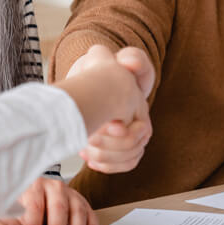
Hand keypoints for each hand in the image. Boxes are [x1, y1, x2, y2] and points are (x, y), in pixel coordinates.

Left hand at [16, 176, 97, 224]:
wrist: (40, 191)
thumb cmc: (27, 203)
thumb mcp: (17, 208)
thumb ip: (18, 223)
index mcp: (35, 187)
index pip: (34, 206)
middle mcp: (55, 188)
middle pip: (58, 207)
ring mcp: (71, 194)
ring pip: (77, 210)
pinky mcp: (83, 203)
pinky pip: (90, 214)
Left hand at [65, 45, 154, 173]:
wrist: (89, 83)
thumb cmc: (99, 71)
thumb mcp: (108, 60)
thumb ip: (127, 58)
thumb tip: (131, 63)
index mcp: (139, 107)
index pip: (140, 132)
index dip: (123, 137)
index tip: (105, 130)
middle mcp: (140, 124)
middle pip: (132, 149)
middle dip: (107, 148)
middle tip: (86, 140)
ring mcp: (133, 138)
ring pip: (127, 159)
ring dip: (104, 157)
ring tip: (83, 148)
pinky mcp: (122, 149)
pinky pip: (122, 165)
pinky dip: (105, 165)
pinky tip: (88, 158)